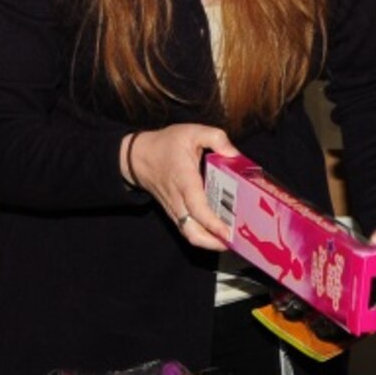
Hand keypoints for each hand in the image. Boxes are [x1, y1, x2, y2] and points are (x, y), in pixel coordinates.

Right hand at [127, 124, 238, 250]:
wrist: (139, 157)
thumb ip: (215, 138)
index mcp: (184, 180)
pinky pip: (188, 230)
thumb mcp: (191, 132)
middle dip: (213, 242)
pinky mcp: (175, 213)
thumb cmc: (166, 145)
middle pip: (192, 231)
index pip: (196, 206)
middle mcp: (178, 200)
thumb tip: (234, 154)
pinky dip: (203, 237)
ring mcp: (175, 209)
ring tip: (232, 243)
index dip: (211, 222)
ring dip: (210, 243)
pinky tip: (219, 236)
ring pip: (190, 235)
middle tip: (236, 243)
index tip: (226, 232)